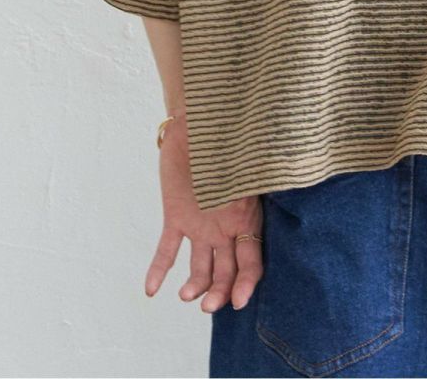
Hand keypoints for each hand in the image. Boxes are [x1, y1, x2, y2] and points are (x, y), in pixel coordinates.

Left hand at [142, 113, 264, 312]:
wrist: (200, 121)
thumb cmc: (229, 138)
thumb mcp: (247, 163)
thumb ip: (254, 181)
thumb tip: (276, 181)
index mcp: (245, 219)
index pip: (251, 262)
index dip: (247, 284)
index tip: (239, 301)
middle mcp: (224, 228)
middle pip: (226, 273)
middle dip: (220, 293)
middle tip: (208, 306)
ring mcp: (200, 225)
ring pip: (200, 268)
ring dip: (195, 286)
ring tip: (186, 295)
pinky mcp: (176, 217)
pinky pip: (167, 250)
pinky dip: (158, 270)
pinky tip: (150, 290)